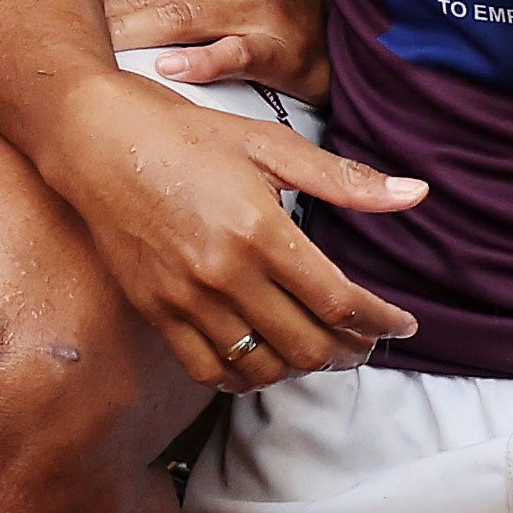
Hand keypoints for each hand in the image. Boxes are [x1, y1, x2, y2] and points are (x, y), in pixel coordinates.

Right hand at [34, 67, 425, 390]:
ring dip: (302, 367)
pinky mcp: (156, 311)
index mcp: (260, 231)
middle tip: (365, 340)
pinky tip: (264, 356)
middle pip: (309, 347)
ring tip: (318, 347)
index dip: (382, 323)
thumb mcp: (270, 144)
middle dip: (351, 352)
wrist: (96, 140)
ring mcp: (185, 299)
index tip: (401, 324)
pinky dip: (246, 376)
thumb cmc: (185, 136)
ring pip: (263, 367)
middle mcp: (224, 274)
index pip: (341, 304)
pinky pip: (210, 371)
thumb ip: (344, 179)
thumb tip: (416, 195)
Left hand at [94, 0, 334, 102]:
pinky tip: (167, 68)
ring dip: (135, 39)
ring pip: (181, 20)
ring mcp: (260, 6)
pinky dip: (197, 63)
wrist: (334, 23)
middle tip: (77, 40)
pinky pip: (231, 55)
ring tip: (104, 54)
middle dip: (108, 18)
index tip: (74, 11)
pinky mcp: (277, 48)